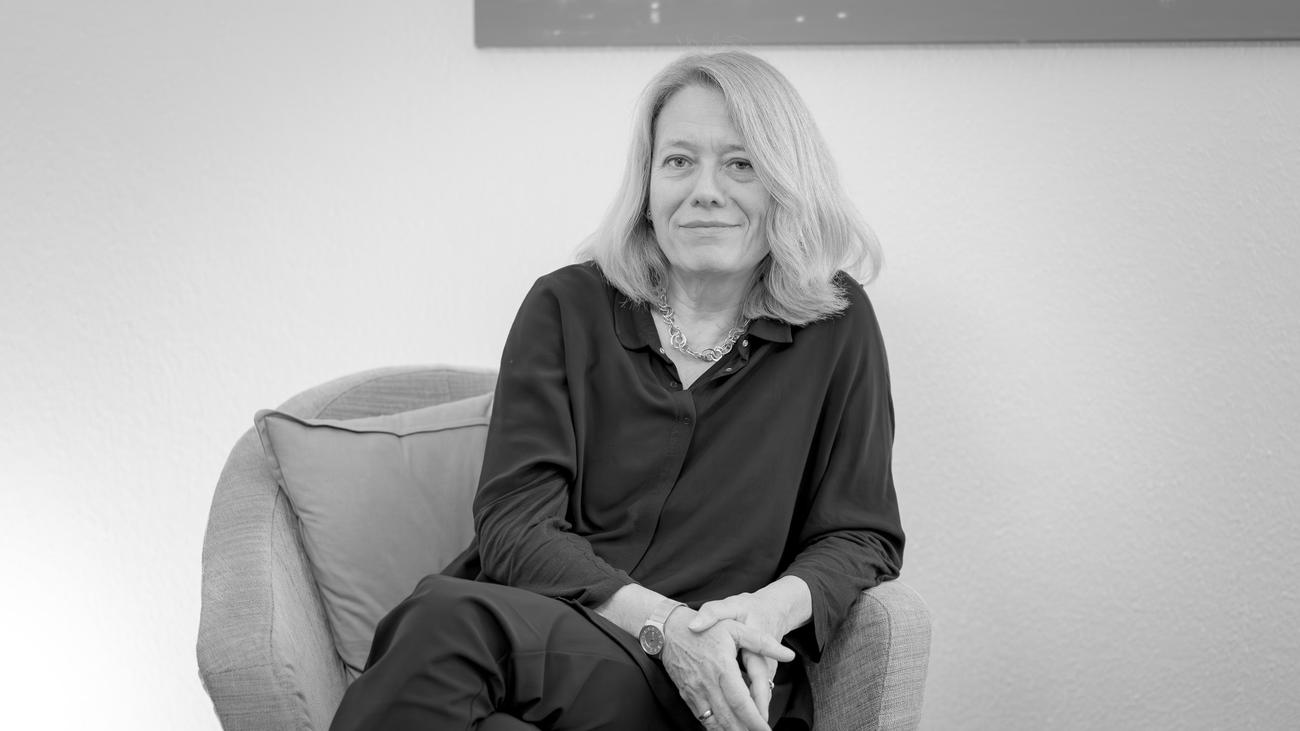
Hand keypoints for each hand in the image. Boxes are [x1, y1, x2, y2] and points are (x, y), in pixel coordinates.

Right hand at [661, 607, 793, 729]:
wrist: (669, 631)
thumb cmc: (705, 629)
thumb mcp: (735, 628)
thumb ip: (763, 642)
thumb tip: (789, 655)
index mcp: (722, 667)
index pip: (741, 702)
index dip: (755, 720)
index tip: (766, 730)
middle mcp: (708, 683)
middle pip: (728, 718)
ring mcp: (695, 692)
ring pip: (714, 722)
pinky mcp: (687, 696)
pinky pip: (702, 719)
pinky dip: (715, 729)